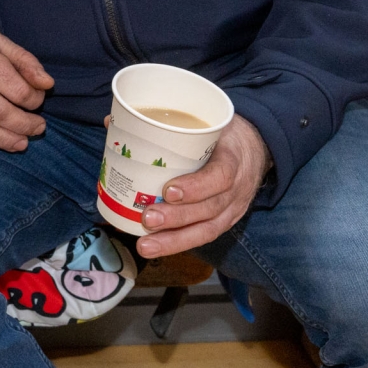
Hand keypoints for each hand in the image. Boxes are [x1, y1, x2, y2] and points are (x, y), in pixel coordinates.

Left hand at [134, 115, 268, 256]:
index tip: (169, 191)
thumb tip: (112, 121)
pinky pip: (205, 235)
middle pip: (210, 208)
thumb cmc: (221, 133)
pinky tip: (157, 247)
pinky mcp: (227, 220)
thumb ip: (164, 122)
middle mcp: (237, 187)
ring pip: (207, 229)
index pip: (221, 175)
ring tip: (146, 245)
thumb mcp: (204, 121)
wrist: (255, 146)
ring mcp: (234, 207)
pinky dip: (180, 243)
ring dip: (175, 239)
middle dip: (177, 218)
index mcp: (233, 158)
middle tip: (147, 218)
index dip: (196, 186)